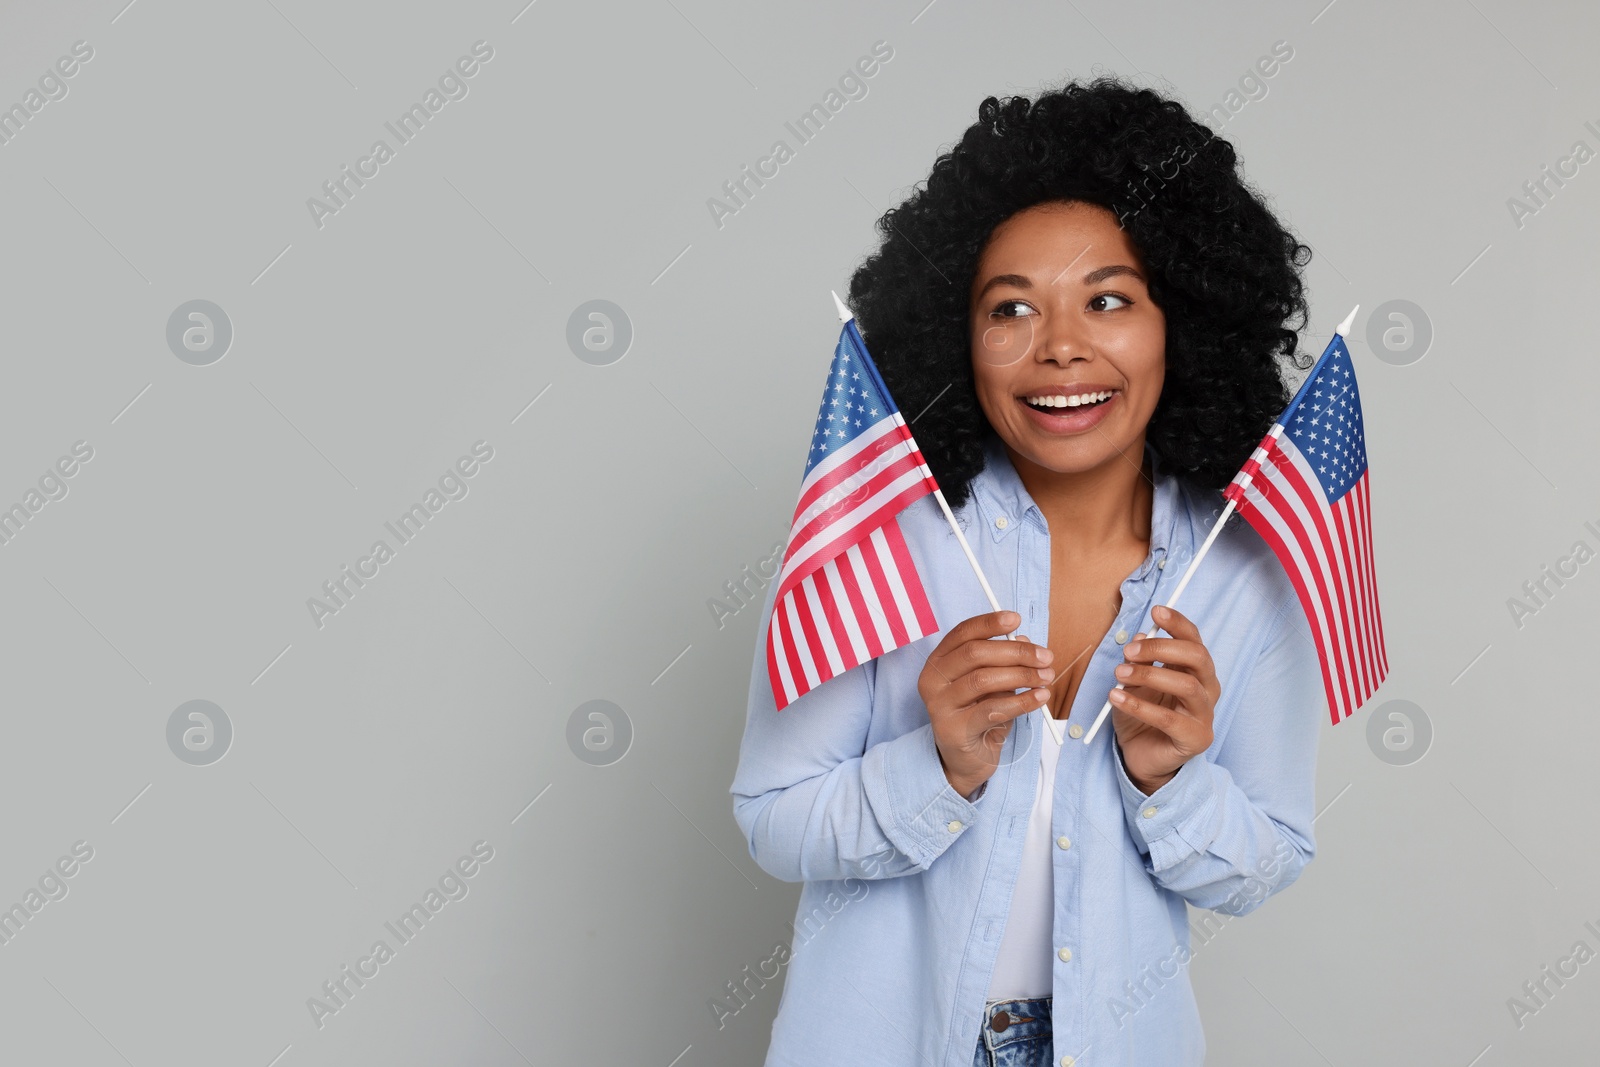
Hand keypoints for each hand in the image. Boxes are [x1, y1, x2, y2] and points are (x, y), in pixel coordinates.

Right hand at [917, 610, 1053, 797]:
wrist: (966, 759)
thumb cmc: (979, 715)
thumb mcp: (991, 684)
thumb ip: (1003, 661)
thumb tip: (1024, 639)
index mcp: (939, 662)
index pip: (962, 633)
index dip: (989, 623)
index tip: (1016, 619)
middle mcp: (933, 680)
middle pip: (975, 653)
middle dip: (1016, 652)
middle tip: (1045, 657)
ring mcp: (939, 706)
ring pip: (984, 679)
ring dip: (1022, 675)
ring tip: (1046, 677)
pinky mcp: (953, 730)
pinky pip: (992, 710)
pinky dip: (1022, 702)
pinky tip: (1040, 697)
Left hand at [1109, 604, 1218, 793]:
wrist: (1142, 756)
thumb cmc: (1142, 715)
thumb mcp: (1134, 682)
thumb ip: (1140, 660)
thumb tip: (1141, 637)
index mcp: (1196, 671)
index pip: (1194, 640)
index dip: (1178, 623)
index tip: (1156, 611)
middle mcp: (1207, 689)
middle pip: (1197, 658)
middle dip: (1161, 649)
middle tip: (1129, 651)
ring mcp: (1205, 715)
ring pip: (1187, 686)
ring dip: (1149, 676)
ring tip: (1119, 675)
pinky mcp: (1196, 739)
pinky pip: (1169, 719)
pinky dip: (1140, 706)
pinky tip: (1117, 698)